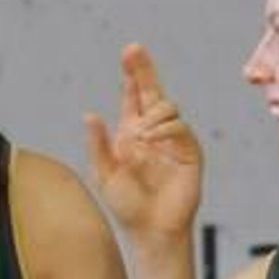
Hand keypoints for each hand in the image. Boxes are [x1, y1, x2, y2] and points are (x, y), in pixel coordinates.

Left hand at [85, 44, 202, 243]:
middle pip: (152, 91)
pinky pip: (179, 128)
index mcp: (131, 133)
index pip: (133, 97)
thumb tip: (89, 115)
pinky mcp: (189, 152)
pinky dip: (164, 129)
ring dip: (151, 115)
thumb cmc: (127, 205)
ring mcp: (173, 140)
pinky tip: (152, 139)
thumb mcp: (104, 174)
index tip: (129, 52)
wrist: (151, 229)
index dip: (133, 74)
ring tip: (139, 137)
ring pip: (167, 107)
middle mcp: (153, 132)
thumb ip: (98, 145)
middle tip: (133, 49)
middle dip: (144, 69)